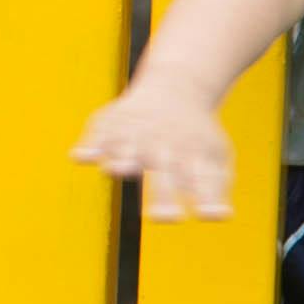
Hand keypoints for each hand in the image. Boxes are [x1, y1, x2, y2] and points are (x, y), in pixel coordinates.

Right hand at [73, 75, 236, 218]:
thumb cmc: (195, 134)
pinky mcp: (110, 125)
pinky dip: (90, 145)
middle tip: (166, 218)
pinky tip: (81, 157)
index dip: (205, 199)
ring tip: (119, 169)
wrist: (175, 85)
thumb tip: (221, 216)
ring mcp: (135, 134)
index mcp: (193, 155)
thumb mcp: (213, 157)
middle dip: (164, 196)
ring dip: (124, 159)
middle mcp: (164, 145)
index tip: (207, 216)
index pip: (199, 181)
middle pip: (163, 174)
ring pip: (128, 149)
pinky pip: (98, 135)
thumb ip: (214, 190)